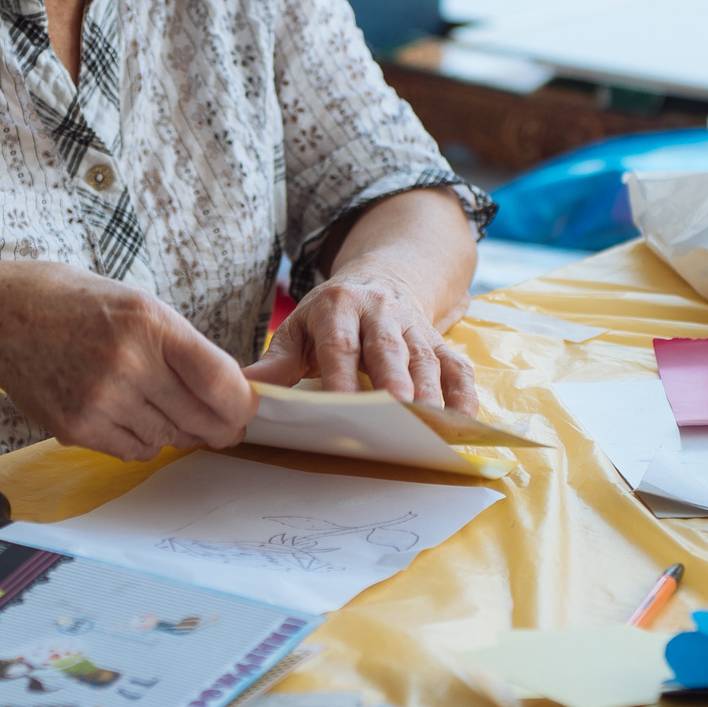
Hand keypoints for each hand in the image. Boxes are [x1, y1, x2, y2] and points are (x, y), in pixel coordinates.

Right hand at [0, 263, 255, 459]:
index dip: (242, 406)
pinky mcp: (76, 428)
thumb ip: (186, 350)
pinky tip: (126, 413)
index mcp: (150, 325)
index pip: (219, 382)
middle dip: (218, 427)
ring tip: (155, 404)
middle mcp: (126, 364)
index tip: (246, 410)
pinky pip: (132, 451)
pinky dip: (140, 440)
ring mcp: (98, 401)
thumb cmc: (81, 307)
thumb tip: (231, 398)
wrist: (5, 317)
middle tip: (223, 427)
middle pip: (199, 420)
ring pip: (167, 440)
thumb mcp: (142, 306)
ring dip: (174, 432)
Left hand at [246, 263, 478, 412]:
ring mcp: (414, 327)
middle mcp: (380, 312)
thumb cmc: (328, 318)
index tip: (340, 406)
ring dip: (430, 392)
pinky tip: (463, 423)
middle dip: (394, 379)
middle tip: (398, 410)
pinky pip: (456, 367)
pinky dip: (464, 394)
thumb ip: (275, 362)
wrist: (377, 281)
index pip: (339, 343)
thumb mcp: (297, 329)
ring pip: (426, 359)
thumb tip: (243, 390)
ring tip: (431, 425)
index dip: (341, 374)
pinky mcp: (439, 342)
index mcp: (338, 307)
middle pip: (388, 348)